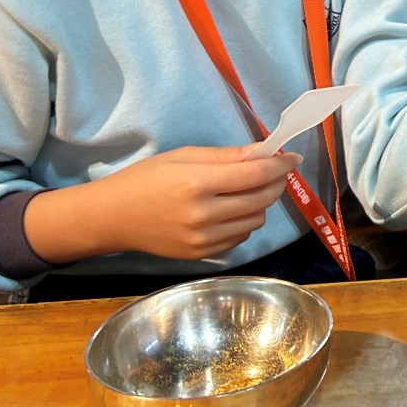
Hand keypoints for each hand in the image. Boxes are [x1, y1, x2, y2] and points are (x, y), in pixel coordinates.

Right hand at [27, 146, 297, 262]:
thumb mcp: (184, 156)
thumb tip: (265, 152)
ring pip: (255, 220)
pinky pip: (240, 237)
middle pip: (261, 199)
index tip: (292, 158)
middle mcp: (203, 215)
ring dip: (261, 203)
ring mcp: (203, 239)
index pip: (255, 175)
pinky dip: (245, 221)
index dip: (280, 166)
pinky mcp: (201, 255)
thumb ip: (227, 156)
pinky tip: (232, 209)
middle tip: (275, 171)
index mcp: (197, 183)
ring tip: (248, 189)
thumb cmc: (146, 179)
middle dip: (275, 182)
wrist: (113, 217)